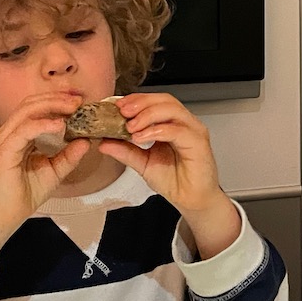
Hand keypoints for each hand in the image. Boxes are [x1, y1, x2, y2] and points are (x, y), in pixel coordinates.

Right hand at [0, 90, 91, 230]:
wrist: (8, 215)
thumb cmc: (27, 192)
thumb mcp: (55, 170)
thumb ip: (69, 155)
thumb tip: (87, 141)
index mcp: (19, 134)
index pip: (36, 108)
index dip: (57, 101)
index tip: (79, 103)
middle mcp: (9, 133)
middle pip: (31, 104)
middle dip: (56, 99)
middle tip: (78, 101)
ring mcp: (4, 141)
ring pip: (26, 112)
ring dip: (51, 106)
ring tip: (72, 108)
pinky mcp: (4, 152)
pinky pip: (24, 131)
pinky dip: (42, 125)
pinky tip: (59, 125)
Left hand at [98, 93, 238, 257]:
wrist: (192, 200)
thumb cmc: (175, 180)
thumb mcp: (143, 163)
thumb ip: (125, 151)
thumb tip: (103, 142)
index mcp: (172, 123)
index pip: (155, 102)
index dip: (135, 100)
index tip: (116, 106)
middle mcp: (184, 123)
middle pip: (164, 100)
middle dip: (140, 103)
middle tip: (122, 112)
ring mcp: (193, 131)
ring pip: (171, 110)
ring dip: (147, 114)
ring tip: (130, 126)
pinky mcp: (198, 143)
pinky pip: (177, 130)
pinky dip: (156, 130)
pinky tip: (141, 137)